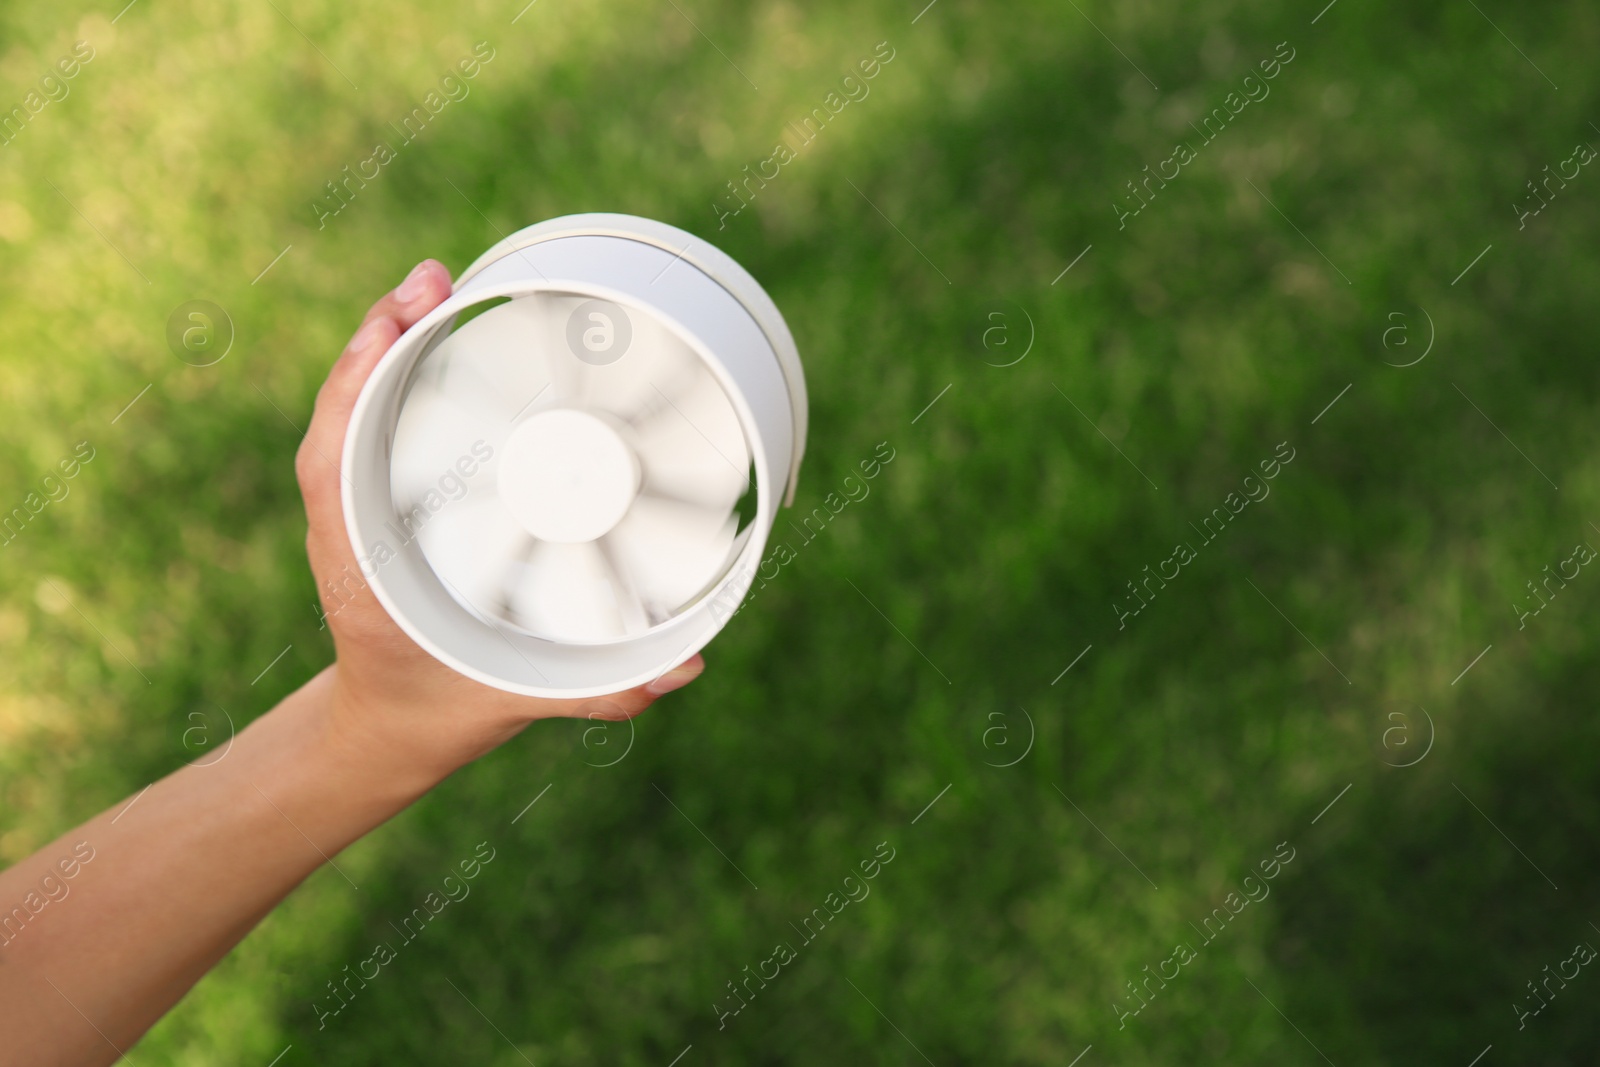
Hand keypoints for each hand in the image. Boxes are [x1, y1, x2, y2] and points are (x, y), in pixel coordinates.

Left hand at [297, 260, 703, 785]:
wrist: (396, 725)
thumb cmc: (447, 705)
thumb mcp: (522, 702)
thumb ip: (601, 693)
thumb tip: (682, 668)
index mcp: (365, 569)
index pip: (334, 460)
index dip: (355, 387)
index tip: (397, 327)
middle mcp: (348, 526)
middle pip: (342, 412)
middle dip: (381, 338)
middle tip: (434, 284)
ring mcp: (355, 510)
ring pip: (351, 410)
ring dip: (385, 344)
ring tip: (433, 287)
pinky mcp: (374, 500)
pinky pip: (368, 424)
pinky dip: (391, 372)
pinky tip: (426, 334)